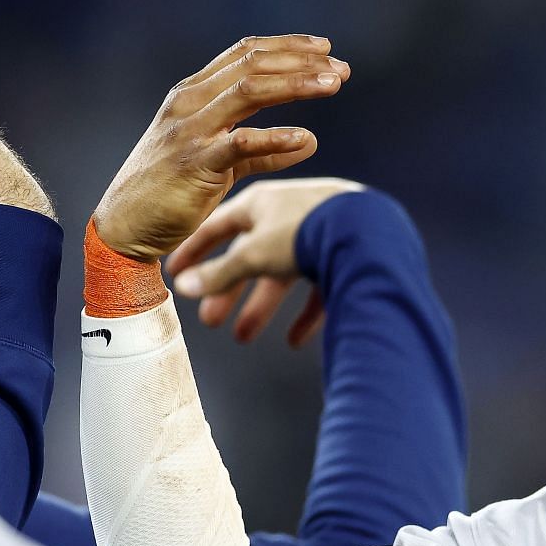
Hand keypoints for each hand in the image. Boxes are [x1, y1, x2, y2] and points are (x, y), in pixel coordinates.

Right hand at [92, 36, 348, 263]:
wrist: (124, 227)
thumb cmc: (170, 193)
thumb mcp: (217, 163)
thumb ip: (261, 152)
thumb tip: (309, 140)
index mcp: (193, 93)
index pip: (245, 54)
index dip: (288, 47)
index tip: (326, 49)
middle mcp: (190, 103)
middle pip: (253, 64)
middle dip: (301, 62)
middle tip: (340, 69)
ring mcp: (190, 131)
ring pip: (249, 91)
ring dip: (296, 85)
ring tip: (332, 85)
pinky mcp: (194, 165)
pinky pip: (241, 144)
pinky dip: (275, 138)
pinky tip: (305, 138)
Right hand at [165, 178, 363, 345]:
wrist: (368, 232)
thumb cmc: (305, 232)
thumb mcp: (253, 255)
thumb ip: (219, 274)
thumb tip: (184, 287)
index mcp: (261, 204)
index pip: (218, 227)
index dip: (196, 250)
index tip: (178, 272)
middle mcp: (288, 216)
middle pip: (249, 258)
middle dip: (228, 291)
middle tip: (210, 320)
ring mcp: (319, 235)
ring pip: (282, 276)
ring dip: (261, 307)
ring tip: (244, 338)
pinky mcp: (344, 258)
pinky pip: (318, 290)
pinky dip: (305, 315)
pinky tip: (295, 341)